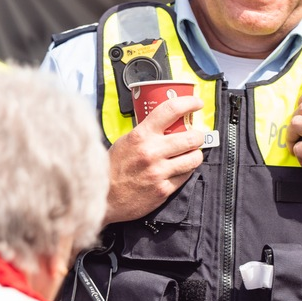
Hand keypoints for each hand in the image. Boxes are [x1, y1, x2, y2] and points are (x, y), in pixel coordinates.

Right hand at [104, 93, 205, 223]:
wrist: (103, 197)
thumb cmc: (112, 168)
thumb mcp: (124, 142)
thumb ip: (145, 132)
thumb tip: (166, 123)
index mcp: (140, 136)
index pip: (170, 110)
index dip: (189, 103)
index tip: (196, 103)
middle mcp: (151, 152)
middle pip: (191, 137)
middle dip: (198, 135)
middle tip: (195, 136)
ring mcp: (159, 172)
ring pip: (194, 158)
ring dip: (195, 154)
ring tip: (189, 154)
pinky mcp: (163, 189)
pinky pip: (186, 175)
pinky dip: (186, 171)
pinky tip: (179, 169)